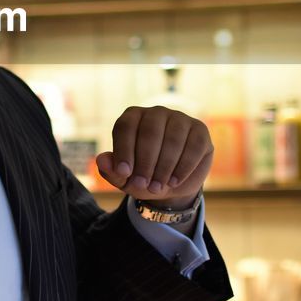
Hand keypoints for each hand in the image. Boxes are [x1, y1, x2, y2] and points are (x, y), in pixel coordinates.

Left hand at [94, 106, 212, 207]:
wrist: (171, 185)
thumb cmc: (143, 176)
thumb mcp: (125, 179)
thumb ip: (111, 170)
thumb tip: (101, 160)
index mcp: (132, 117)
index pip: (126, 127)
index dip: (124, 150)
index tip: (124, 173)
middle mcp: (156, 112)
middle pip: (150, 132)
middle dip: (146, 162)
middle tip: (142, 185)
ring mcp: (179, 118)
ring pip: (173, 139)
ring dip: (164, 167)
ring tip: (157, 187)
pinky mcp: (199, 130)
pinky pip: (193, 146)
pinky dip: (183, 166)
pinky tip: (174, 181)